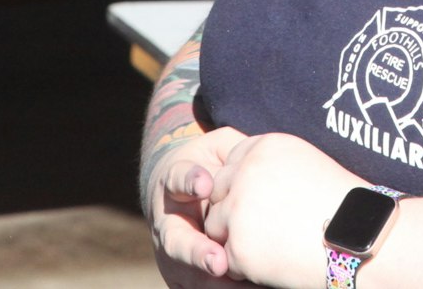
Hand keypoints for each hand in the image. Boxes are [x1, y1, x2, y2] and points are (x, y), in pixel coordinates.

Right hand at [145, 126, 246, 285]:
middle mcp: (168, 223)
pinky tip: (248, 286)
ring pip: (187, 275)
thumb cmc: (211, 165)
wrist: (183, 192)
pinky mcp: (183, 278)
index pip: (176, 180)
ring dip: (211, 281)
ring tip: (234, 280)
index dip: (189, 181)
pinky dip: (223, 288)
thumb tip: (255, 154)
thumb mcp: (218, 148)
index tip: (204, 185)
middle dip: (196, 253)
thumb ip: (232, 149)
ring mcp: (173, 255)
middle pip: (176, 243)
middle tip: (217, 262)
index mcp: (173, 185)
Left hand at [203, 132, 359, 288]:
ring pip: (215, 226)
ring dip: (236, 239)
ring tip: (273, 244)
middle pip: (217, 194)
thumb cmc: (340, 205)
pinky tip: (274, 262)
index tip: (264, 203)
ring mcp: (239, 208)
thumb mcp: (304, 164)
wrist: (359, 239)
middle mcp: (246, 171)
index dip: (242, 187)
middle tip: (268, 228)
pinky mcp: (238, 244)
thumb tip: (238, 178)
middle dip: (234, 213)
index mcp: (264, 146)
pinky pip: (226, 257)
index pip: (229, 164)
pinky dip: (245, 266)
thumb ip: (268, 165)